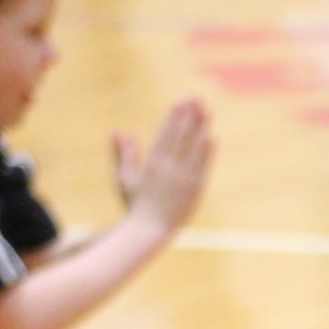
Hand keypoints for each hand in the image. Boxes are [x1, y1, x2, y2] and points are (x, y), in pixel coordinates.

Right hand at [120, 99, 212, 234]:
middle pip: (182, 136)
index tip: (181, 101)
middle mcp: (169, 168)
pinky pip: (202, 167)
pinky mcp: (194, 190)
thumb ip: (123, 153)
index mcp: (152, 163)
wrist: (149, 231)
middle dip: (190, 115)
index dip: (174, 116)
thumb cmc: (135, 205)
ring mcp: (183, 179)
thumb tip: (118, 130)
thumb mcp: (124, 178)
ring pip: (194, 148)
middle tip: (198, 98)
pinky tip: (211, 138)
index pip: (165, 133)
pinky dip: (207, 152)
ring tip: (208, 111)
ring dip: (201, 127)